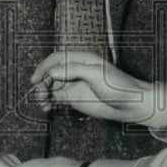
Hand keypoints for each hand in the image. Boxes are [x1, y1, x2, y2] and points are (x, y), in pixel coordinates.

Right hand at [30, 51, 150, 121]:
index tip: (35, 80)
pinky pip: (56, 98)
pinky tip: (46, 108)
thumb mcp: (96, 74)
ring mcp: (73, 84)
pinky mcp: (74, 98)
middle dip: (42, 82)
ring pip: (51, 86)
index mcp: (81, 59)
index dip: (43, 67)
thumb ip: (73, 71)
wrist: (131, 104)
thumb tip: (52, 72)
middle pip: (50, 72)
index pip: (56, 59)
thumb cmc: (118, 86)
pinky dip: (48, 101)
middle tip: (40, 95)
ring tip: (43, 104)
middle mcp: (75, 70)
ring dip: (43, 93)